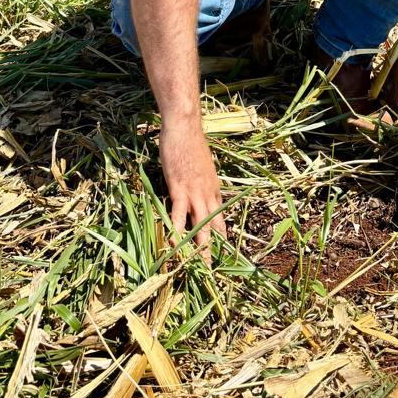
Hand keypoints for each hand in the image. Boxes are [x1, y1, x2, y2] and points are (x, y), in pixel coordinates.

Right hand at [159, 118, 226, 260]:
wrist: (184, 126)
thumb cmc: (190, 142)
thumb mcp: (201, 165)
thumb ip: (201, 180)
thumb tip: (197, 189)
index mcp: (215, 188)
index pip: (220, 217)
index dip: (220, 236)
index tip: (223, 254)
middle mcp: (209, 193)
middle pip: (213, 226)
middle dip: (214, 249)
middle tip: (214, 271)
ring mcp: (195, 192)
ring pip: (200, 225)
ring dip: (199, 248)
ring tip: (199, 268)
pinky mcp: (180, 189)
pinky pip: (179, 215)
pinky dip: (177, 231)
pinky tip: (174, 246)